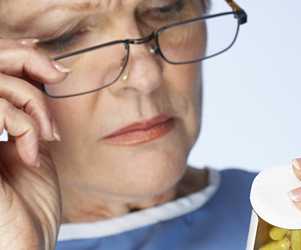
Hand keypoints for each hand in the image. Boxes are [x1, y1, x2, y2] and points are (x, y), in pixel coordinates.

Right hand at [0, 38, 68, 249]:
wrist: (24, 247)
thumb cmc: (29, 208)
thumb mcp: (33, 153)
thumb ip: (29, 118)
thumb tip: (44, 77)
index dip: (19, 55)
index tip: (54, 69)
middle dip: (26, 60)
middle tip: (57, 77)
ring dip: (30, 102)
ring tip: (48, 135)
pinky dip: (23, 124)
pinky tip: (31, 154)